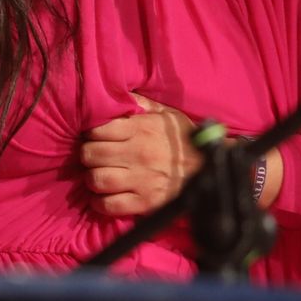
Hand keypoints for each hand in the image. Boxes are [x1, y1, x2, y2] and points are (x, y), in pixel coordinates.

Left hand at [78, 92, 201, 216]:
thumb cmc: (187, 140)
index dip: (90, 133)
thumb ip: (142, 104)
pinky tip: (102, 196)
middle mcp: (137, 154)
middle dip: (87, 155)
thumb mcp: (167, 114)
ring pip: (96, 179)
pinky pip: (110, 205)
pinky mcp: (145, 203)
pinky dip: (100, 202)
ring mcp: (140, 180)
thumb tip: (119, 94)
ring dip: (91, 178)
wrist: (213, 170)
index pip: (97, 129)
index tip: (94, 136)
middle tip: (92, 157)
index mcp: (140, 130)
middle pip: (90, 154)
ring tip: (97, 175)